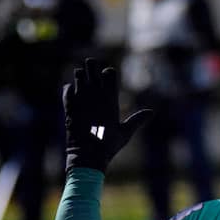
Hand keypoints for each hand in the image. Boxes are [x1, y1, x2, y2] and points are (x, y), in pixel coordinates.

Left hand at [63, 58, 152, 173]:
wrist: (87, 156)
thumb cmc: (109, 146)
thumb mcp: (126, 132)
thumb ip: (137, 119)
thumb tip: (152, 112)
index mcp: (110, 101)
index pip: (109, 76)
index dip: (108, 72)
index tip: (107, 73)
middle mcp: (95, 98)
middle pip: (92, 72)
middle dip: (92, 67)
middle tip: (91, 63)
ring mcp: (81, 102)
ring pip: (78, 78)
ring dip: (80, 76)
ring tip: (80, 74)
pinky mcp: (70, 108)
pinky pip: (67, 91)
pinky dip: (68, 88)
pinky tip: (70, 88)